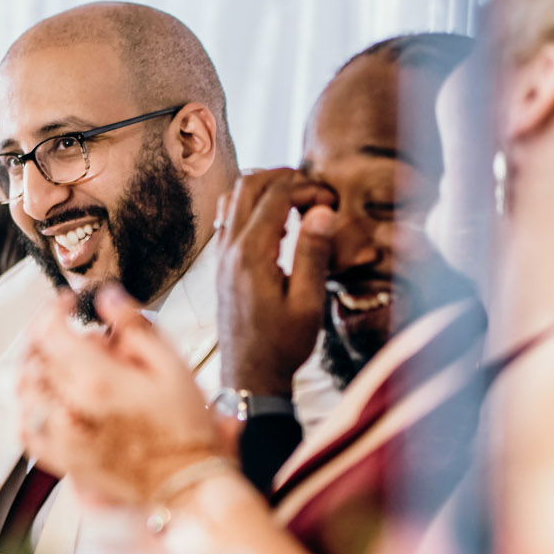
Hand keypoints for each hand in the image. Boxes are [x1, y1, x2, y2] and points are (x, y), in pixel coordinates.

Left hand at [20, 285, 227, 505]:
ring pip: (25, 392)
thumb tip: (107, 297)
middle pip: (33, 358)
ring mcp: (63, 438)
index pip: (49, 332)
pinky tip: (49, 400)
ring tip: (62, 363)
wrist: (188, 483)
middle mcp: (72, 409)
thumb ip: (134, 325)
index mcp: (96, 381)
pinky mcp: (64, 461)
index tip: (69, 303)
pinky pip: (27, 431)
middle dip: (47, 335)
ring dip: (36, 369)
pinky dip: (29, 409)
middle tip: (71, 331)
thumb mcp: (171, 365)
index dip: (53, 308)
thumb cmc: (185, 429)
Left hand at [215, 169, 336, 400]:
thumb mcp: (307, 303)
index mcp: (251, 254)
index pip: (276, 196)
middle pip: (249, 184)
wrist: (250, 376)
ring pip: (235, 198)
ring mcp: (221, 255)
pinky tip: (279, 225)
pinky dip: (254, 207)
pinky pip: (230, 218)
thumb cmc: (282, 345)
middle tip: (315, 190)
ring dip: (267, 189)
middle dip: (284, 177)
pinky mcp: (221, 264)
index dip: (307, 187)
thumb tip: (321, 211)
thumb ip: (313, 253)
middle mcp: (229, 248)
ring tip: (299, 202)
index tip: (332, 200)